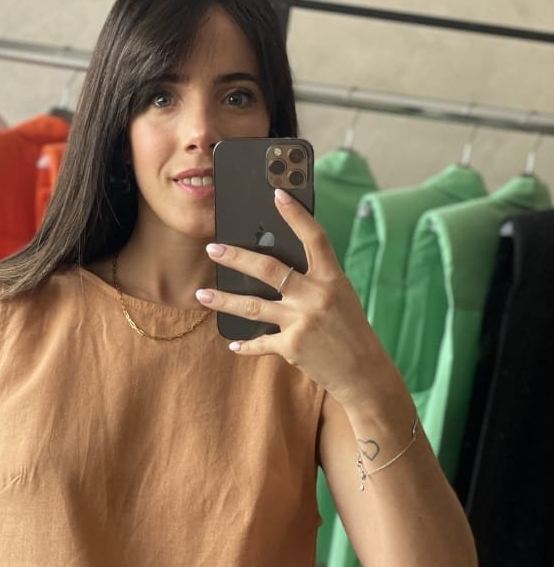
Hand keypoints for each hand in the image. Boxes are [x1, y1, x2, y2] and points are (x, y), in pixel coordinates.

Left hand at [197, 189, 394, 408]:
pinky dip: (245, 345)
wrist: (364, 373)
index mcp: (333, 278)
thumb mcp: (340, 298)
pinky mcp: (292, 346)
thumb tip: (272, 270)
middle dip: (236, 257)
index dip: (296, 214)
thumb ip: (312, 282)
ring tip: (201, 294)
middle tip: (212, 248)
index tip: (278, 194)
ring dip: (223, 299)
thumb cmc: (350, 331)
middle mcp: (317, 296)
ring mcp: (302, 321)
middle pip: (269, 268)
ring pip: (252, 306)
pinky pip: (260, 342)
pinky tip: (233, 343)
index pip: (315, 237)